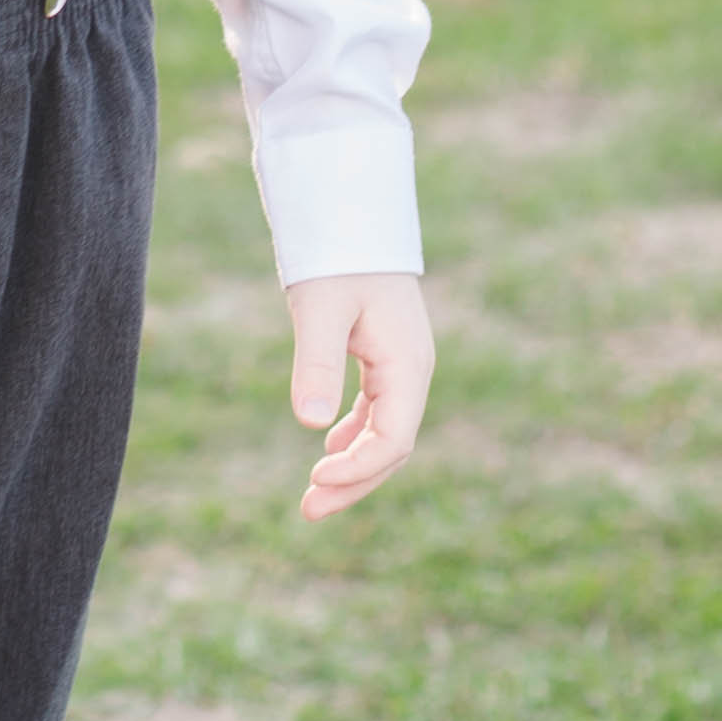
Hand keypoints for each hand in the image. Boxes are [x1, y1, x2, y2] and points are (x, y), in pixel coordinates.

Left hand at [286, 270, 433, 520]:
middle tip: (308, 511)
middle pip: (394, 446)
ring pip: (386, 432)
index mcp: (408, 363)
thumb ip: (316, 363)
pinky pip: (378, 410)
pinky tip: (329, 448)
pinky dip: (356, 435)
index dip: (360, 471)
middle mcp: (413, 369)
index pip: (395, 439)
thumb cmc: (335, 254)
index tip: (315, 483)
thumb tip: (312, 424)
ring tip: (314, 495)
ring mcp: (403, 363)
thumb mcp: (318, 307)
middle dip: (354, 482)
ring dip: (354, 465)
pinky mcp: (385, 354)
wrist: (349, 209)